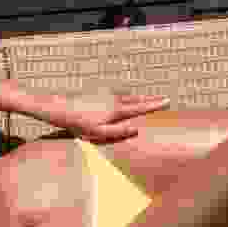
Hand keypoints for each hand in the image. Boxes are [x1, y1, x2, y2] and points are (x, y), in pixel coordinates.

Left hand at [47, 89, 171, 142]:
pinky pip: (118, 95)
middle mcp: (114, 100)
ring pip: (128, 96)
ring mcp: (106, 95)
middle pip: (136, 99)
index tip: (166, 102)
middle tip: (163, 98)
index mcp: (116, 110)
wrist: (61, 109)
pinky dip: (127, 96)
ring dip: (139, 97)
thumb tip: (136, 129)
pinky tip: (126, 98)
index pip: (140, 107)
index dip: (154, 105)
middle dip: (150, 99)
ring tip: (148, 98)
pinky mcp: (98, 94)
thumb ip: (119, 131)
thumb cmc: (79, 124)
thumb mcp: (99, 133)